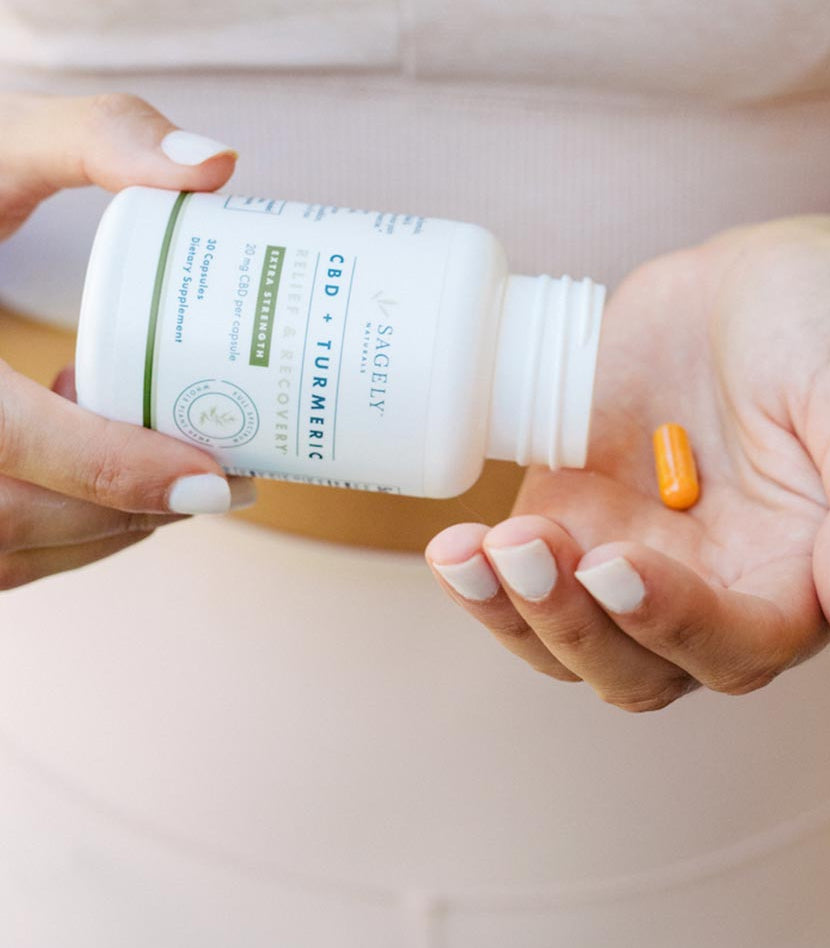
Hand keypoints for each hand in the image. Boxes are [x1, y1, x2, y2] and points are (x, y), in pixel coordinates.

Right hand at [0, 92, 252, 588]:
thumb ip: (98, 134)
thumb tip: (220, 167)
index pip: (16, 443)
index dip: (122, 473)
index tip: (220, 480)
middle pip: (19, 517)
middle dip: (133, 511)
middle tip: (225, 480)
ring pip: (5, 551)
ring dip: (100, 529)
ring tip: (172, 475)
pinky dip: (56, 534)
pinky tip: (90, 477)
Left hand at [427, 218, 829, 710]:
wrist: (752, 287)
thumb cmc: (829, 331)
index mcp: (789, 580)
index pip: (732, 645)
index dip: (670, 622)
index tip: (615, 562)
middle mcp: (705, 590)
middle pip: (631, 667)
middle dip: (571, 624)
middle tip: (527, 548)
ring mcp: (628, 556)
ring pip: (562, 636)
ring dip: (510, 612)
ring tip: (469, 552)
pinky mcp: (572, 517)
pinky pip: (517, 578)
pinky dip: (481, 577)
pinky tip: (454, 545)